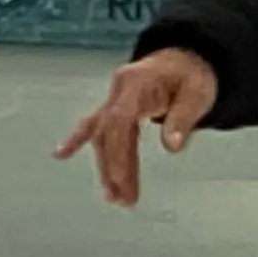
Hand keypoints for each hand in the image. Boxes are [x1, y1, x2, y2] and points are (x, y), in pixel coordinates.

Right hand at [56, 48, 221, 205]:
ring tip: (114, 197)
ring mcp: (114, 98)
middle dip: (114, 168)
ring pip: (104, 135)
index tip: (121, 179)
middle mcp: (119, 90)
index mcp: (135, 83)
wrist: (186, 56)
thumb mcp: (198, 94)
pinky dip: (78, 140)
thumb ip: (183, 119)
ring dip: (107, 166)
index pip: (119, 121)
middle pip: (109, 133)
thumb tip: (172, 147)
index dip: (118, 152)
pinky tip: (59, 155)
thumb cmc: (192, 74)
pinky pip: (95, 125)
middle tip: (122, 199)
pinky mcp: (115, 106)